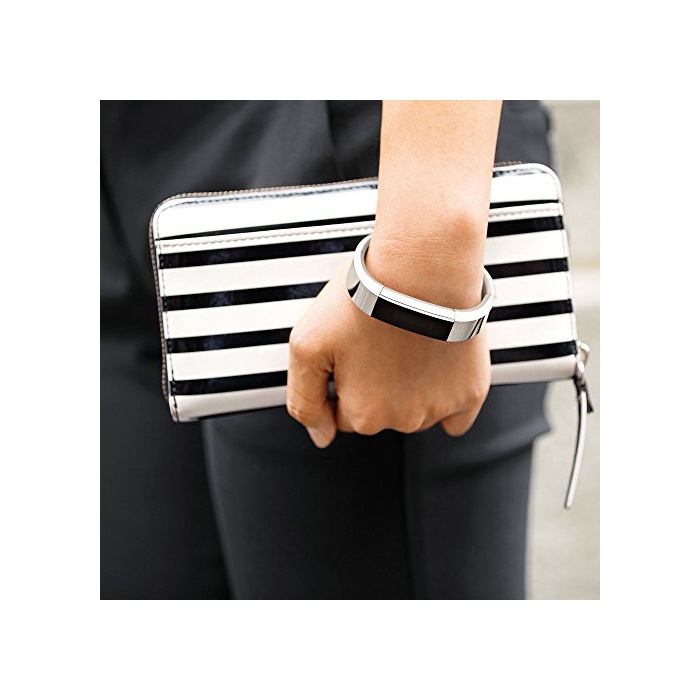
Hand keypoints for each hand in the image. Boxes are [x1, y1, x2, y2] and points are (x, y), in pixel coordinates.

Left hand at [286, 263, 490, 447]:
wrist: (421, 268)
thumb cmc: (363, 301)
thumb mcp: (306, 345)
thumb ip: (304, 400)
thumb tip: (322, 437)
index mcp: (362, 414)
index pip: (344, 414)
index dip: (345, 380)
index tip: (353, 351)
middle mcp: (402, 421)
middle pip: (381, 414)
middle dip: (375, 384)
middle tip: (379, 342)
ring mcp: (439, 409)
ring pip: (415, 412)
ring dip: (409, 387)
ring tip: (407, 343)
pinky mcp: (470, 393)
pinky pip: (456, 418)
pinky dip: (446, 398)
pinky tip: (437, 369)